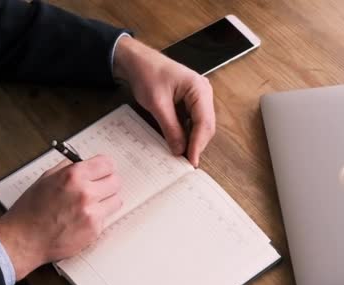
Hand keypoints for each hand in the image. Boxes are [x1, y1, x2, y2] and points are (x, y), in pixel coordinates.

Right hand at [0, 155, 121, 279]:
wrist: (24, 240)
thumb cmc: (30, 211)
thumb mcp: (46, 179)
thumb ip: (68, 169)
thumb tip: (84, 163)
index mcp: (73, 176)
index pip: (107, 163)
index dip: (104, 167)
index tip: (102, 171)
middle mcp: (85, 193)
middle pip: (116, 181)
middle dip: (107, 183)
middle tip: (98, 188)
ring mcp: (91, 213)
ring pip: (116, 200)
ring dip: (106, 201)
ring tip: (90, 205)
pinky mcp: (94, 230)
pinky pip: (107, 218)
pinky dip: (98, 218)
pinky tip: (82, 219)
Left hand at [113, 36, 215, 166]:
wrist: (137, 61)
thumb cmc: (147, 74)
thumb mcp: (157, 104)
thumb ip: (170, 128)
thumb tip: (180, 150)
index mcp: (199, 88)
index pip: (204, 122)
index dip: (198, 144)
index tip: (191, 161)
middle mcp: (204, 92)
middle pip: (206, 126)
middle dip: (197, 145)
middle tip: (187, 163)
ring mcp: (198, 97)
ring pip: (201, 126)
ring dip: (193, 141)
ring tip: (183, 157)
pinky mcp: (190, 102)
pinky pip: (193, 122)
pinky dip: (187, 134)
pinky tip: (180, 144)